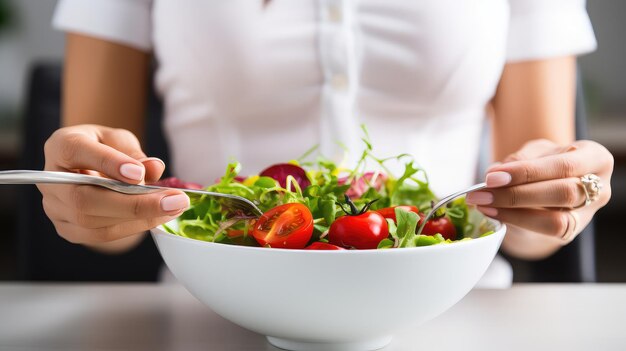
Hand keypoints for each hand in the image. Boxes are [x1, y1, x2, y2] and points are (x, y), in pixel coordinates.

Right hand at [38, 125, 188, 246]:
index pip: (77, 152)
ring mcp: (55, 208)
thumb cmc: (107, 148)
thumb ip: (135, 154)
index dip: (108, 163)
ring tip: (174, 208)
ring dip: (140, 218)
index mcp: (61, 146)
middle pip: (85, 199)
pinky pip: (100, 235)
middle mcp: (50, 179)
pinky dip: (133, 227)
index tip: (140, 173)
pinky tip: (158, 217)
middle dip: (134, 204)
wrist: (92, 166)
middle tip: (175, 201)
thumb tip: (154, 168)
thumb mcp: (121, 140)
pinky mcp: (67, 229)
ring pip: (93, 222)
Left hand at [467, 139, 612, 243]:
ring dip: (514, 213)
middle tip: (482, 192)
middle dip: (516, 194)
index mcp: (595, 157)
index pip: (563, 166)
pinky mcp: (571, 232)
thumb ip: (520, 159)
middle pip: (562, 194)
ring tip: (483, 203)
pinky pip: (545, 231)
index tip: (492, 176)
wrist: (550, 184)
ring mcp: (588, 214)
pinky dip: (515, 221)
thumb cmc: (544, 162)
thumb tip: (495, 172)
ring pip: (556, 220)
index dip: (527, 172)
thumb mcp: (535, 152)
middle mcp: (600, 187)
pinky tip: (493, 212)